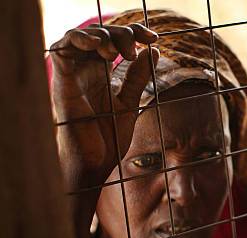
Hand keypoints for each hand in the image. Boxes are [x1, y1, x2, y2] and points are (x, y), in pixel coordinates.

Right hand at [50, 23, 158, 183]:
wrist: (96, 163)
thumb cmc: (109, 138)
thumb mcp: (130, 102)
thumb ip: (139, 77)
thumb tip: (153, 51)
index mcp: (101, 73)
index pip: (114, 41)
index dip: (134, 34)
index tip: (153, 39)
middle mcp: (85, 70)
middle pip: (100, 35)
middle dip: (122, 34)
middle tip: (138, 46)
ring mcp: (73, 75)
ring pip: (80, 37)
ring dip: (102, 35)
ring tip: (118, 51)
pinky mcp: (62, 82)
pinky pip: (61, 50)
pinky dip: (78, 40)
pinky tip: (99, 46)